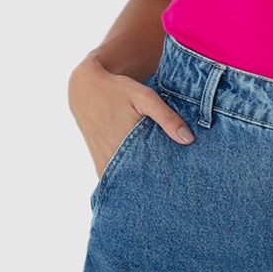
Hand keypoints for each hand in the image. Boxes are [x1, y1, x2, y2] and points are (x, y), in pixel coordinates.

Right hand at [68, 57, 194, 177]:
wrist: (84, 90)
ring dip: (142, 179)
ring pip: (128, 181)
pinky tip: (143, 170)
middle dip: (157, 180)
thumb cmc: (117, 91)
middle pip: (140, 181)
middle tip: (175, 180)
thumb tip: (188, 139)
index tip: (182, 179)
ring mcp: (104, 165)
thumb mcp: (145, 97)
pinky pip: (117, 178)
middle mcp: (112, 161)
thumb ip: (167, 118)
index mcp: (125, 147)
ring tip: (161, 178)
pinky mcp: (99, 165)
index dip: (168, 178)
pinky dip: (130, 176)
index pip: (152, 174)